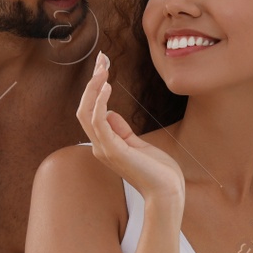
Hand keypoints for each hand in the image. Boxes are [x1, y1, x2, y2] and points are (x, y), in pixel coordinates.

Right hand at [78, 50, 183, 201]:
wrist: (167, 193)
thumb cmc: (158, 172)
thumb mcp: (138, 145)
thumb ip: (122, 130)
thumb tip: (110, 113)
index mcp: (105, 145)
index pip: (91, 112)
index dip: (94, 88)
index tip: (103, 66)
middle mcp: (99, 146)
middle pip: (85, 108)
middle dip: (91, 82)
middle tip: (102, 59)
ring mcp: (104, 149)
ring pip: (87, 113)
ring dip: (93, 87)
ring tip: (102, 68)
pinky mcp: (113, 151)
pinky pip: (99, 122)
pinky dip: (99, 103)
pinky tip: (105, 86)